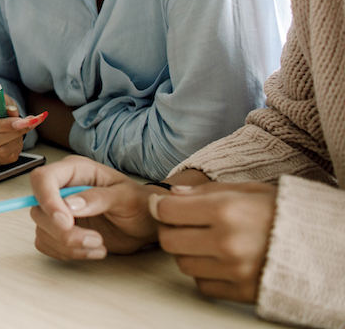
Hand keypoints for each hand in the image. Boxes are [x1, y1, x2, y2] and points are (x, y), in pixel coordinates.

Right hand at [0, 93, 44, 165]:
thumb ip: (6, 104)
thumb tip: (14, 114)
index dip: (4, 125)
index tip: (23, 122)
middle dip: (15, 133)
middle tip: (30, 123)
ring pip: (0, 151)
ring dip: (17, 140)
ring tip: (21, 128)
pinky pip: (5, 158)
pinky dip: (15, 147)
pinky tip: (16, 137)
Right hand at [29, 156, 159, 259]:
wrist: (145, 224)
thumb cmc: (139, 204)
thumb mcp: (126, 197)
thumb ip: (99, 198)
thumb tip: (70, 205)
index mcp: (75, 170)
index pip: (42, 178)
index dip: (47, 200)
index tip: (67, 222)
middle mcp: (61, 188)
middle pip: (38, 209)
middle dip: (64, 232)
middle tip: (96, 240)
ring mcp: (58, 210)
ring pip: (41, 229)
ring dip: (69, 245)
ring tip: (100, 245)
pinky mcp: (58, 230)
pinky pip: (46, 243)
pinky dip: (66, 253)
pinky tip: (91, 251)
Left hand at [154, 181, 276, 302]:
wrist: (321, 246)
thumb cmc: (281, 212)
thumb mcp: (246, 190)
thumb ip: (205, 191)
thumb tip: (171, 195)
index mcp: (226, 211)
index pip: (168, 211)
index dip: (160, 207)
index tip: (163, 206)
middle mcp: (227, 242)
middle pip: (169, 241)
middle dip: (171, 231)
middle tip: (184, 225)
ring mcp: (234, 270)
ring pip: (183, 264)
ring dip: (188, 253)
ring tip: (207, 243)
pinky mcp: (241, 292)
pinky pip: (203, 285)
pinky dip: (205, 274)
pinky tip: (220, 261)